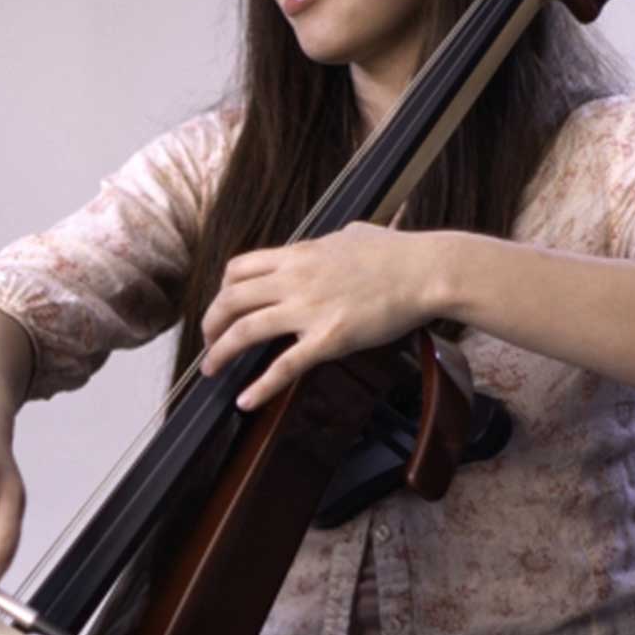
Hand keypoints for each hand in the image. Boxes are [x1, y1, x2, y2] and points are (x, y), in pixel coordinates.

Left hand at [199, 223, 442, 413]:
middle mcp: (295, 278)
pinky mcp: (329, 338)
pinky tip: (246, 400)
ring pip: (245, 330)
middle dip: (210, 323)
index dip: (222, 291)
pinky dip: (259, 386)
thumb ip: (329, 242)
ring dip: (220, 352)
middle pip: (231, 299)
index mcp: (298, 254)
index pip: (239, 269)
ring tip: (211, 368)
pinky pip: (284, 365)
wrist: (427, 270)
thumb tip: (330, 241)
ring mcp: (309, 309)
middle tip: (208, 342)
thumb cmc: (398, 253)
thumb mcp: (352, 234)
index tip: (223, 307)